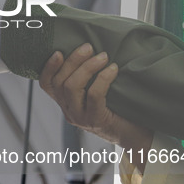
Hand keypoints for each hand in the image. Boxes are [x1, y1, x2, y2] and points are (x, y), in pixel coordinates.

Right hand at [40, 44, 152, 170]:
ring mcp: (80, 117)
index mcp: (66, 103)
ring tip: (103, 56)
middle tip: (89, 47)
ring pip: (72, 87)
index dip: (48, 68)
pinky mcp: (95, 120)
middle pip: (60, 82)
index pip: (47, 85)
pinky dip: (102, 78)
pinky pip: (93, 95)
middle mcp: (69, 111)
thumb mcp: (97, 94)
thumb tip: (90, 50)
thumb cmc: (120, 109)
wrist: (137, 137)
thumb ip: (87, 79)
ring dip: (87, 67)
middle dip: (73, 60)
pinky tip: (113, 69)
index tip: (58, 52)